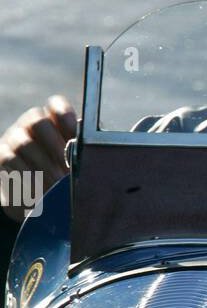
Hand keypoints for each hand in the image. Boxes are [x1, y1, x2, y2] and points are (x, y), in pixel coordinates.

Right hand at [0, 96, 75, 222]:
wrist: (36, 201)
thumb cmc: (63, 178)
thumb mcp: (77, 165)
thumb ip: (84, 153)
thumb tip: (96, 149)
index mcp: (53, 122)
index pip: (56, 106)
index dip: (65, 116)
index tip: (75, 135)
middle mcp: (30, 125)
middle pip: (37, 120)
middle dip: (55, 145)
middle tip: (67, 168)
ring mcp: (13, 139)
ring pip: (24, 143)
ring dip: (43, 166)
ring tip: (57, 185)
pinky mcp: (2, 158)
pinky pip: (11, 162)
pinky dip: (28, 177)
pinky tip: (40, 191)